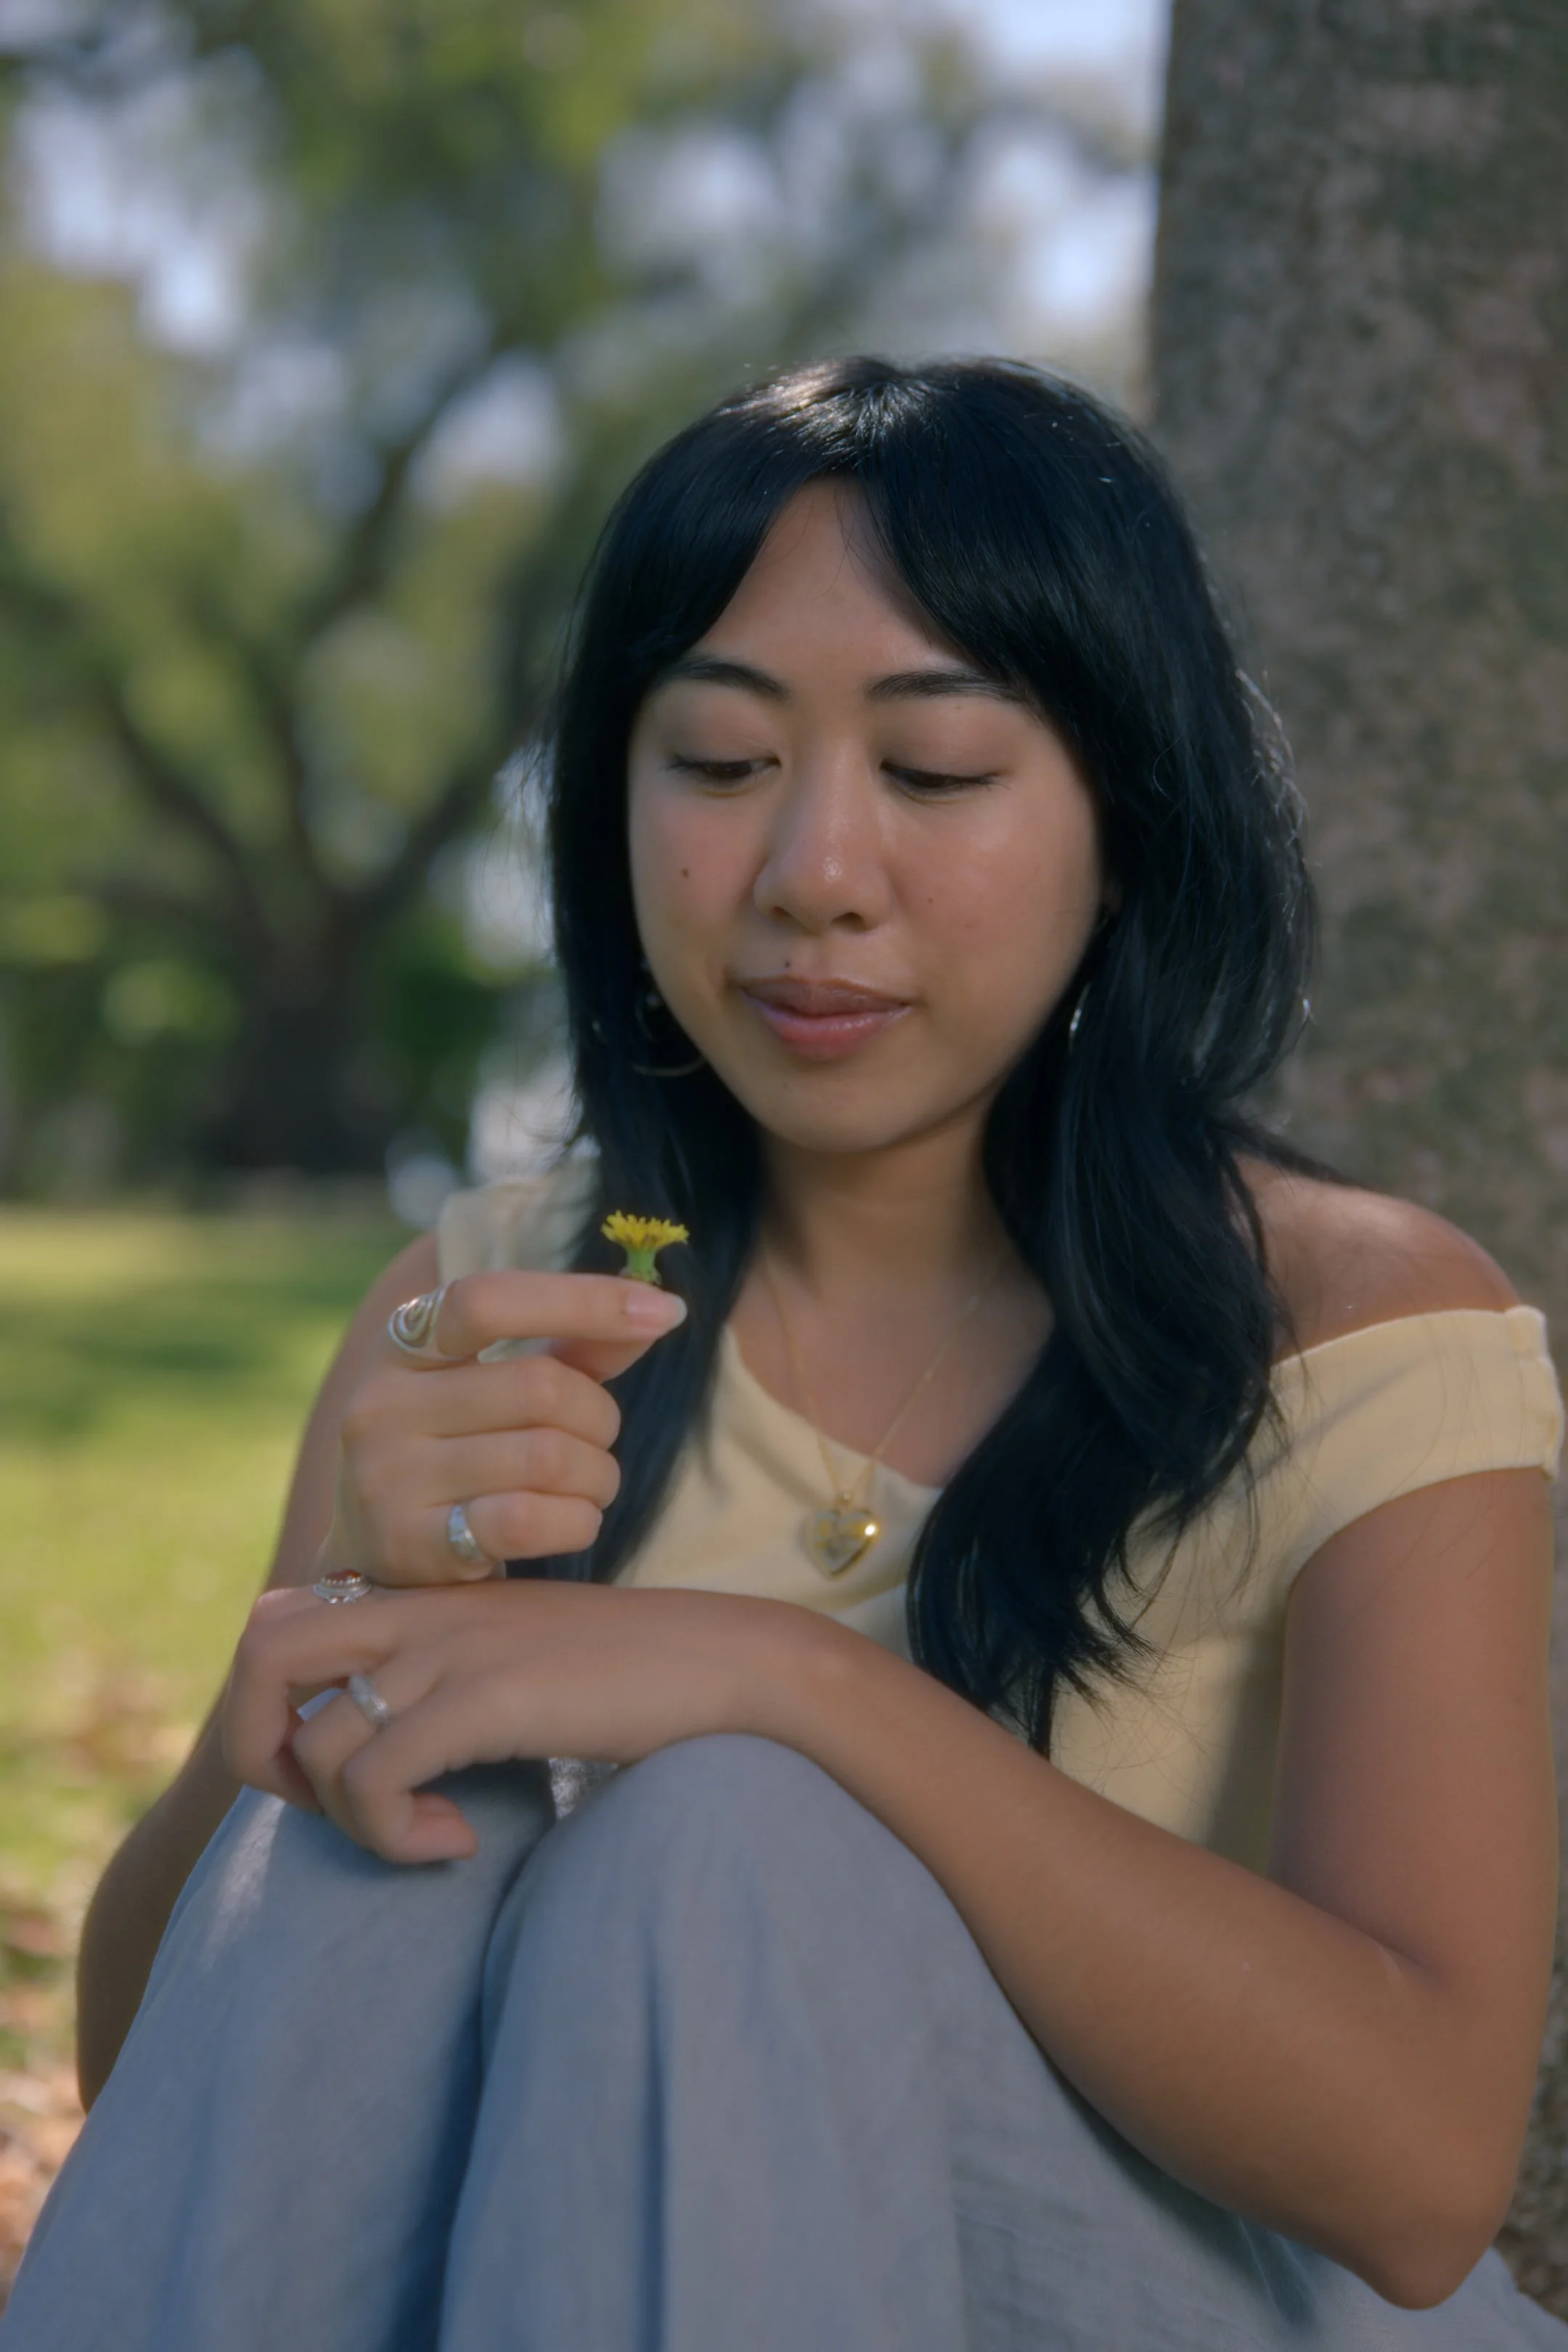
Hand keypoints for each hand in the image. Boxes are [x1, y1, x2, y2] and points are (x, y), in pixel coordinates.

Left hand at [221, 1579, 808, 1861]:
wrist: (727, 1665)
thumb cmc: (630, 1682)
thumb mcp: (516, 1664)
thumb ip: (445, 1680)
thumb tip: (378, 1752)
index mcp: (425, 1599)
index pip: (279, 1619)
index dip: (272, 1703)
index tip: (337, 1772)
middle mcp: (424, 1611)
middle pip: (262, 1651)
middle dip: (261, 1748)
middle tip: (333, 1806)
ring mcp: (454, 1647)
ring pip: (320, 1742)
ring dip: (355, 1821)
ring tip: (432, 1837)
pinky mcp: (488, 1693)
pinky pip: (379, 1777)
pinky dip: (397, 1834)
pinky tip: (460, 1841)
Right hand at [314, 1270, 686, 1587]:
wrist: (380, 1551)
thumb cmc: (461, 1449)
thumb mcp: (503, 1385)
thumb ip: (574, 1349)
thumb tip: (657, 1310)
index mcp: (403, 1344)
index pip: (491, 1300)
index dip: (584, 1300)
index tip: (664, 1311)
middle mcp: (380, 1404)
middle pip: (540, 1387)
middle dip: (600, 1417)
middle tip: (600, 1440)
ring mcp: (386, 1478)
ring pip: (547, 1457)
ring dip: (597, 1475)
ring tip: (589, 1485)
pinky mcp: (409, 1547)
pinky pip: (526, 1521)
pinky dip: (577, 1520)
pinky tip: (574, 1520)